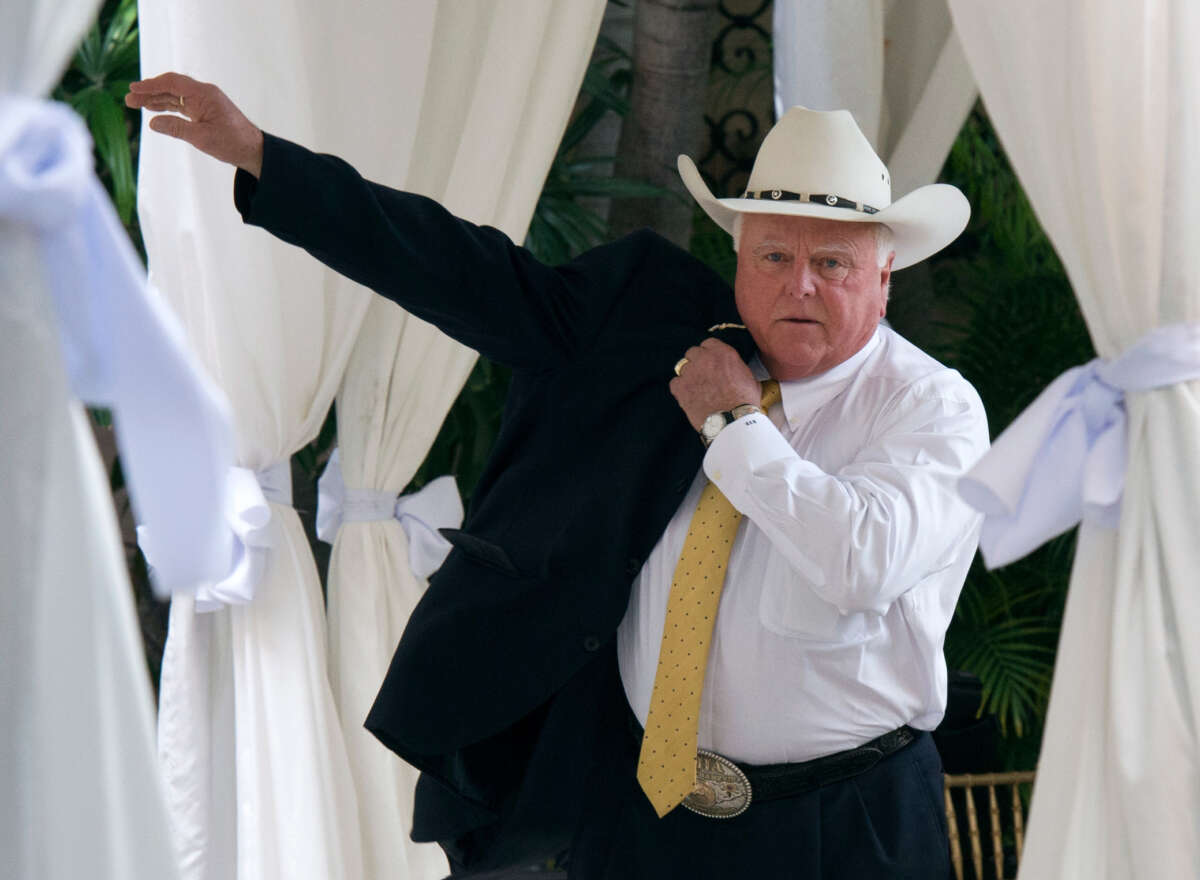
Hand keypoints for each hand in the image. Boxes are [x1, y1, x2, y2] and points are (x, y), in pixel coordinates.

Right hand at [126, 72, 263, 176]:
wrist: (253, 150)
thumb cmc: (232, 143)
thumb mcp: (202, 138)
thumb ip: (177, 128)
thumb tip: (153, 123)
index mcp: (205, 94)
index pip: (173, 83)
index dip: (151, 85)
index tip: (133, 89)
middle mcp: (204, 94)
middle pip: (171, 88)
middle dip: (149, 92)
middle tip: (128, 99)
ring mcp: (204, 102)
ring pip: (175, 97)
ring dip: (156, 100)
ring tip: (135, 104)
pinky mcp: (205, 111)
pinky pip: (182, 105)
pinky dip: (167, 107)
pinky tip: (154, 110)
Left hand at [669, 338, 760, 431]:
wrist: (733, 420)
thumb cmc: (745, 402)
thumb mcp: (750, 378)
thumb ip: (737, 368)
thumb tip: (737, 371)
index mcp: (723, 353)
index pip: (708, 343)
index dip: (709, 353)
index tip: (710, 361)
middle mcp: (704, 359)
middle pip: (692, 353)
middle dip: (696, 362)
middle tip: (702, 375)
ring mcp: (691, 372)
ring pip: (682, 367)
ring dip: (688, 375)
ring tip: (696, 388)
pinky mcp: (681, 387)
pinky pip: (675, 383)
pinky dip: (680, 389)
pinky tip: (688, 396)